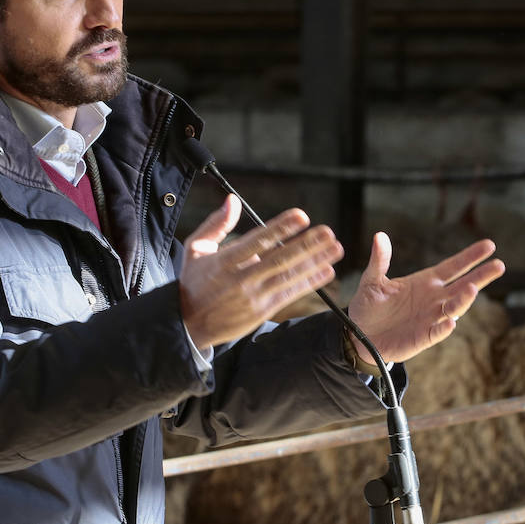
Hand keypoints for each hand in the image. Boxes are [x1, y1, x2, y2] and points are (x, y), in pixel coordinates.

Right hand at [179, 195, 343, 348]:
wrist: (188, 323)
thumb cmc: (194, 281)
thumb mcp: (195, 248)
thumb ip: (216, 224)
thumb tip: (233, 200)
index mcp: (224, 261)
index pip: (257, 241)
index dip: (280, 228)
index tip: (301, 216)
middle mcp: (241, 279)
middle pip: (279, 260)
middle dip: (306, 245)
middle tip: (328, 232)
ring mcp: (253, 297)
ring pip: (288, 277)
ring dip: (315, 262)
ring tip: (336, 249)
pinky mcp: (261, 311)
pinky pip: (290, 294)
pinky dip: (309, 283)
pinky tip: (327, 272)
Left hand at [346, 234, 504, 366]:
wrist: (358, 335)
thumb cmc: (369, 307)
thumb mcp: (372, 280)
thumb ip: (380, 260)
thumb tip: (380, 236)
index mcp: (426, 282)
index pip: (454, 267)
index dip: (471, 257)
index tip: (489, 245)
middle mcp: (434, 299)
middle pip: (464, 285)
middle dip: (481, 276)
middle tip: (499, 265)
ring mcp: (431, 318)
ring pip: (454, 308)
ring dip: (464, 300)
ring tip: (472, 290)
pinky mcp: (424, 337)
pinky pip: (438, 332)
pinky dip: (445, 327)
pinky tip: (451, 321)